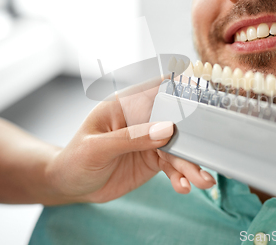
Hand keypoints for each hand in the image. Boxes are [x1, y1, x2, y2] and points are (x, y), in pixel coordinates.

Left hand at [45, 81, 216, 203]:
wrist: (70, 185)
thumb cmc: (76, 159)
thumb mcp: (97, 148)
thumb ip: (131, 138)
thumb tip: (167, 129)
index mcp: (126, 104)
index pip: (156, 89)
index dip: (181, 88)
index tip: (203, 96)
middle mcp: (143, 118)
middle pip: (175, 123)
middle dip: (191, 140)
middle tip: (205, 156)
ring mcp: (150, 139)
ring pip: (178, 148)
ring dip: (191, 164)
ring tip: (203, 181)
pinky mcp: (154, 159)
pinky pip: (173, 166)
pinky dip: (180, 176)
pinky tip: (184, 187)